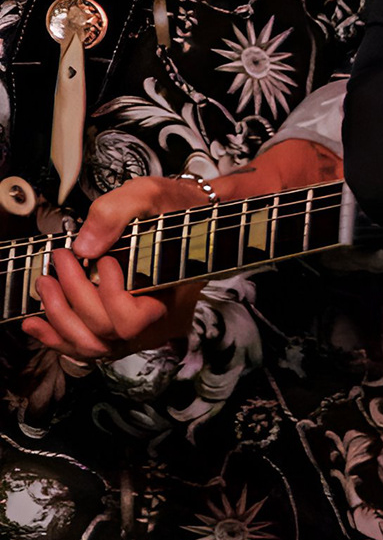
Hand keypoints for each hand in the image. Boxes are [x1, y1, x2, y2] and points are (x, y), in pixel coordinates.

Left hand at [21, 140, 342, 366]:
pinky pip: (89, 345)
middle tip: (62, 258)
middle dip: (74, 295)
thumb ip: (115, 212)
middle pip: (105, 332)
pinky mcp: (121, 325)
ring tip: (45, 283)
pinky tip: (34, 323)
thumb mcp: (149, 194)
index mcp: (172, 294)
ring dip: (60, 317)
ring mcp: (139, 329)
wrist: (191, 214)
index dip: (111, 294)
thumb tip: (84, 246)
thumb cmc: (175, 206)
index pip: (133, 320)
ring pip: (92, 346)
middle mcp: (157, 322)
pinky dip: (58, 337)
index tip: (104, 258)